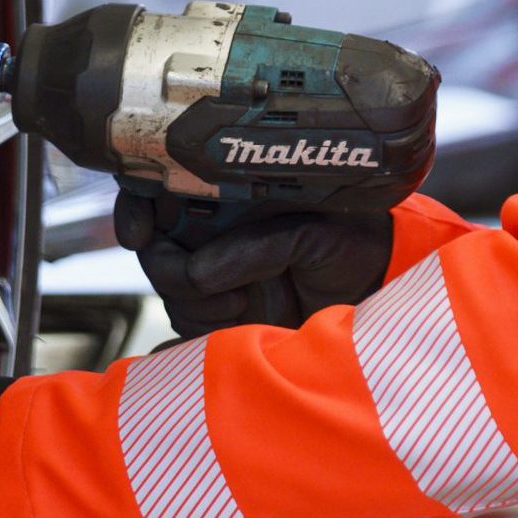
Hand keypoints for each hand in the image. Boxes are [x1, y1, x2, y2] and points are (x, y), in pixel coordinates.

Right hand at [113, 192, 391, 338]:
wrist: (380, 285)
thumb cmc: (353, 238)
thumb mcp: (310, 230)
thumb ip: (257, 245)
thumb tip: (202, 271)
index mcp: (229, 192)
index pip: (161, 187)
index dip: (137, 205)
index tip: (140, 231)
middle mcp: (214, 230)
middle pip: (153, 247)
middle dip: (168, 267)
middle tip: (203, 280)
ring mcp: (217, 274)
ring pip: (168, 291)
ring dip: (195, 304)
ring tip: (242, 307)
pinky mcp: (223, 315)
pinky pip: (186, 326)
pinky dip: (202, 331)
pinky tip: (238, 324)